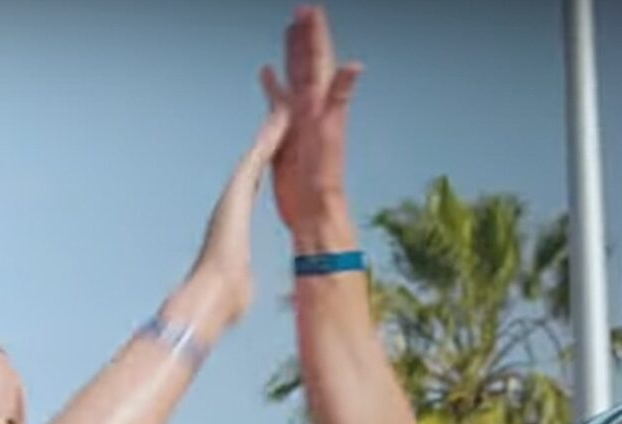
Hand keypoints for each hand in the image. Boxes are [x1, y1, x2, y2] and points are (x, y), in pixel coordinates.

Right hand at [183, 95, 292, 331]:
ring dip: (272, 125)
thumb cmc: (225, 294)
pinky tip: (283, 114)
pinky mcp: (239, 189)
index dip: (268, 159)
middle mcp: (235, 198)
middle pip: (258, 158)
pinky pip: (259, 156)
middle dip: (270, 133)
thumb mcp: (237, 281)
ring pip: (259, 150)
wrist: (211, 294)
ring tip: (286, 99)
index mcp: (238, 216)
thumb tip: (239, 291)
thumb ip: (237, 277)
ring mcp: (235, 191)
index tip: (277, 140)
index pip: (257, 180)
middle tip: (281, 104)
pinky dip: (270, 135)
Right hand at [259, 6, 361, 237]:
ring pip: (294, 77)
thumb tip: (355, 64)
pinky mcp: (285, 133)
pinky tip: (266, 73)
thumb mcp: (331, 131)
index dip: (315, 34)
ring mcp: (298, 119)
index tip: (310, 10)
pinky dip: (273, 86)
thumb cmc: (324, 174)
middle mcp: (311, 106)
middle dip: (304, 37)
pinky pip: (278, 101)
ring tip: (287, 33)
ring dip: (291, 55)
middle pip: (307, 63)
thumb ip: (340, 95)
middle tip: (300, 11)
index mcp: (320, 102)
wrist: (314, 207)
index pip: (318, 59)